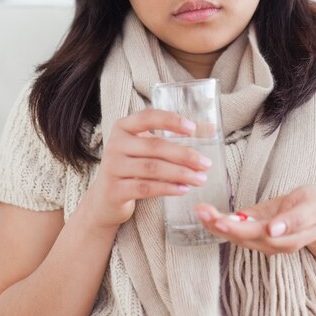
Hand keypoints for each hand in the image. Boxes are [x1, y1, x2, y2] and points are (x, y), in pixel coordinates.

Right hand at [85, 109, 211, 229]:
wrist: (105, 198)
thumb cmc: (133, 167)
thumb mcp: (146, 148)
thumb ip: (173, 137)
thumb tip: (210, 128)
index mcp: (123, 127)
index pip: (148, 117)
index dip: (171, 120)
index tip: (192, 128)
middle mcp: (115, 144)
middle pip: (154, 146)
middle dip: (184, 154)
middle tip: (206, 164)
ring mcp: (112, 167)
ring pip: (152, 168)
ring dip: (180, 173)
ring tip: (200, 179)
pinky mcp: (114, 190)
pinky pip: (146, 188)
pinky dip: (168, 188)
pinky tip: (184, 189)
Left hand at [195, 185, 315, 255]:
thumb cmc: (315, 206)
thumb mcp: (311, 207)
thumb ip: (294, 220)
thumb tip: (273, 231)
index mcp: (286, 237)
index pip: (257, 235)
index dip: (237, 229)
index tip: (220, 222)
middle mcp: (272, 243)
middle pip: (242, 237)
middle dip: (220, 225)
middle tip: (202, 211)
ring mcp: (264, 240)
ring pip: (236, 236)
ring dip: (215, 224)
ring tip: (200, 210)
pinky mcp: (257, 233)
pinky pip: (237, 231)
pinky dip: (220, 223)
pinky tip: (207, 214)